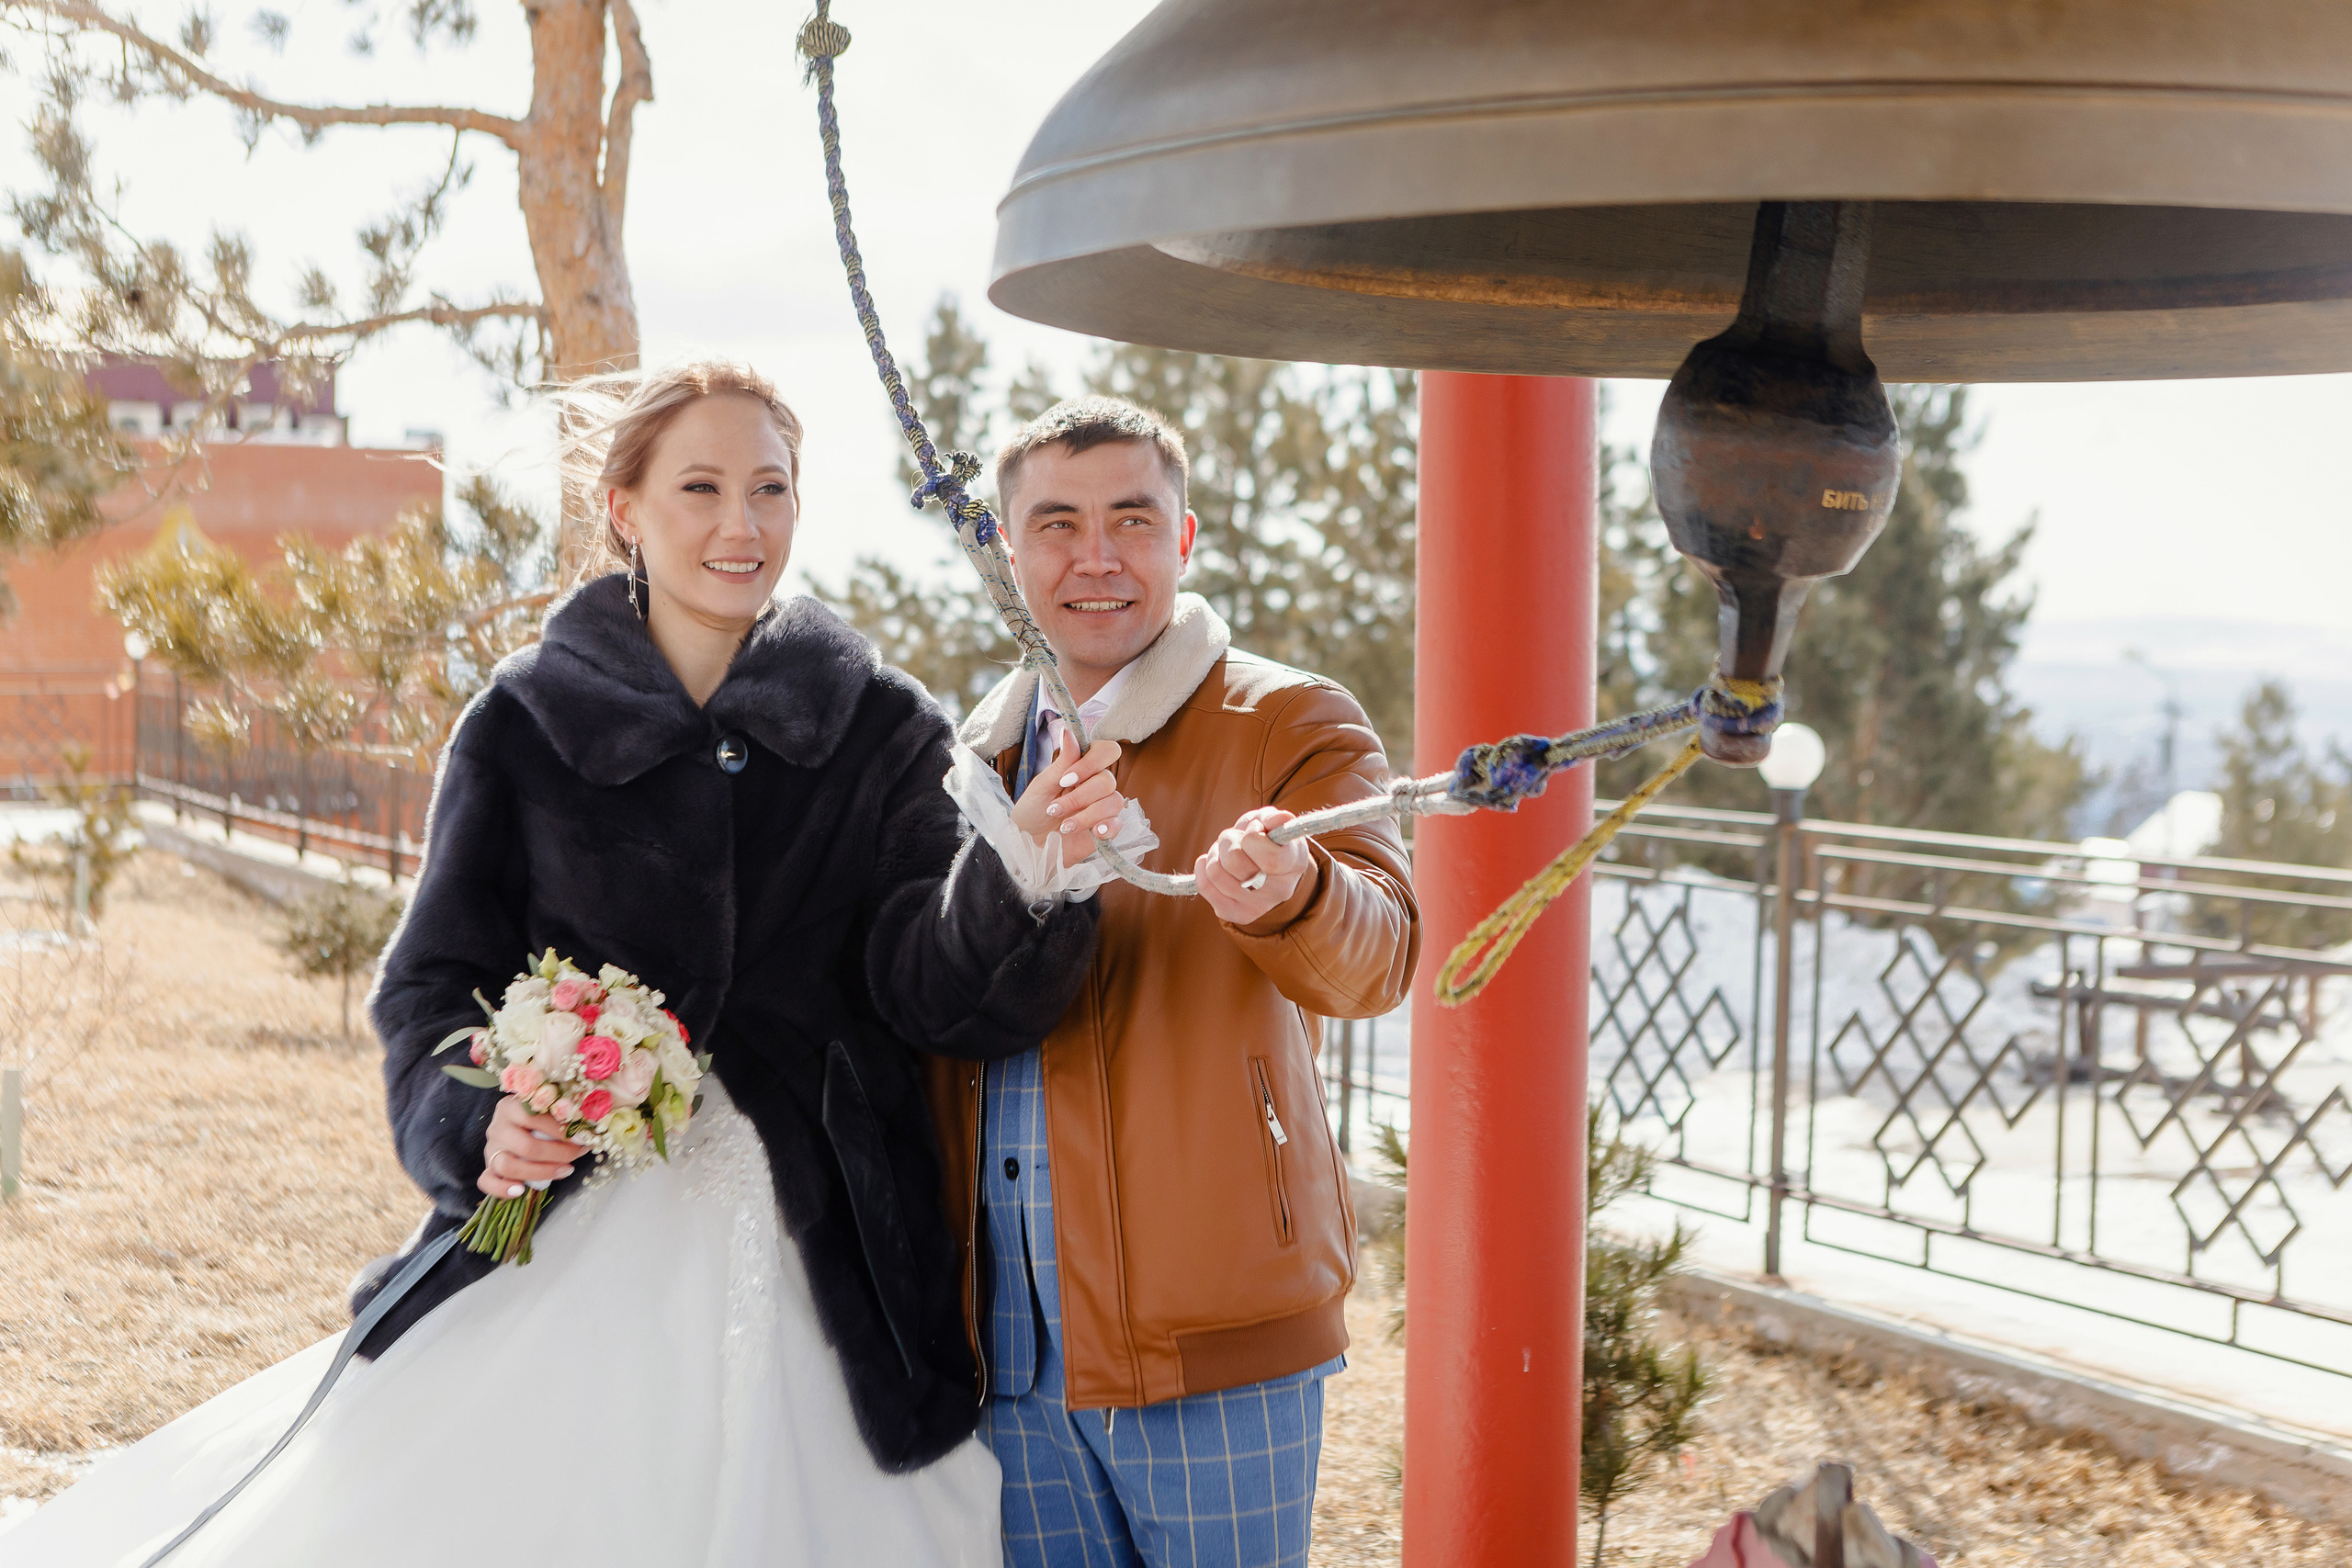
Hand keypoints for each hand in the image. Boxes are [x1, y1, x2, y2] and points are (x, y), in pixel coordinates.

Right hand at [477, 1095, 588, 1198]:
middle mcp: (497, 1127)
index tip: (583, 1138)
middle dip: (558, 1153)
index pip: (533, 1116)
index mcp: (510, 1107)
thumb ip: (561, 1117)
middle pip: (525, 1145)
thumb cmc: (539, 1119)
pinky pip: (487, 1181)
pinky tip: (521, 1190)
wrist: (516, 1126)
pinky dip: (502, 1188)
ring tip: (564, 1171)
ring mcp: (491, 1148)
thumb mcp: (548, 1111)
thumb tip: (589, 1130)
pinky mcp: (488, 1167)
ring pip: (507, 1165)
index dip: (561, 1129)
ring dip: (540, 1172)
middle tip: (578, 1154)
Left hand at [1009, 730, 1127, 868]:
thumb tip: (1068, 731)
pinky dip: (1107, 827)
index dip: (1091, 763)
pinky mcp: (1105, 831)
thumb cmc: (1032, 813)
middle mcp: (1096, 786)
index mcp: (1082, 769)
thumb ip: (1061, 763)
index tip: (1066, 780)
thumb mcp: (1041, 786)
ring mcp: (1102, 809)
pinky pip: (1118, 824)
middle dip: (1080, 797)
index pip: (1106, 751)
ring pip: (1114, 801)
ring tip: (1063, 827)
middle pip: (1108, 779)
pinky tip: (1093, 833)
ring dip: (1086, 815)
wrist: (1027, 846)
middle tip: (1054, 809)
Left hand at [1195, 806, 1312, 926]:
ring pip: (1215, 873)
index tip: (1254, 828)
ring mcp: (1257, 906)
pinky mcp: (1236, 913)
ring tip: (1226, 849)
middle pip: (1234, 862)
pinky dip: (1203, 868)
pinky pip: (1205, 887)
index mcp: (1293, 865)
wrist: (1272, 870)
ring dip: (1215, 853)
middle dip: (1228, 840)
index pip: (1269, 859)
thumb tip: (1273, 820)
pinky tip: (1214, 861)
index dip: (1253, 837)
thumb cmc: (1271, 839)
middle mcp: (1278, 891)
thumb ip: (1275, 818)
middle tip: (1235, 837)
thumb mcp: (1275, 823)